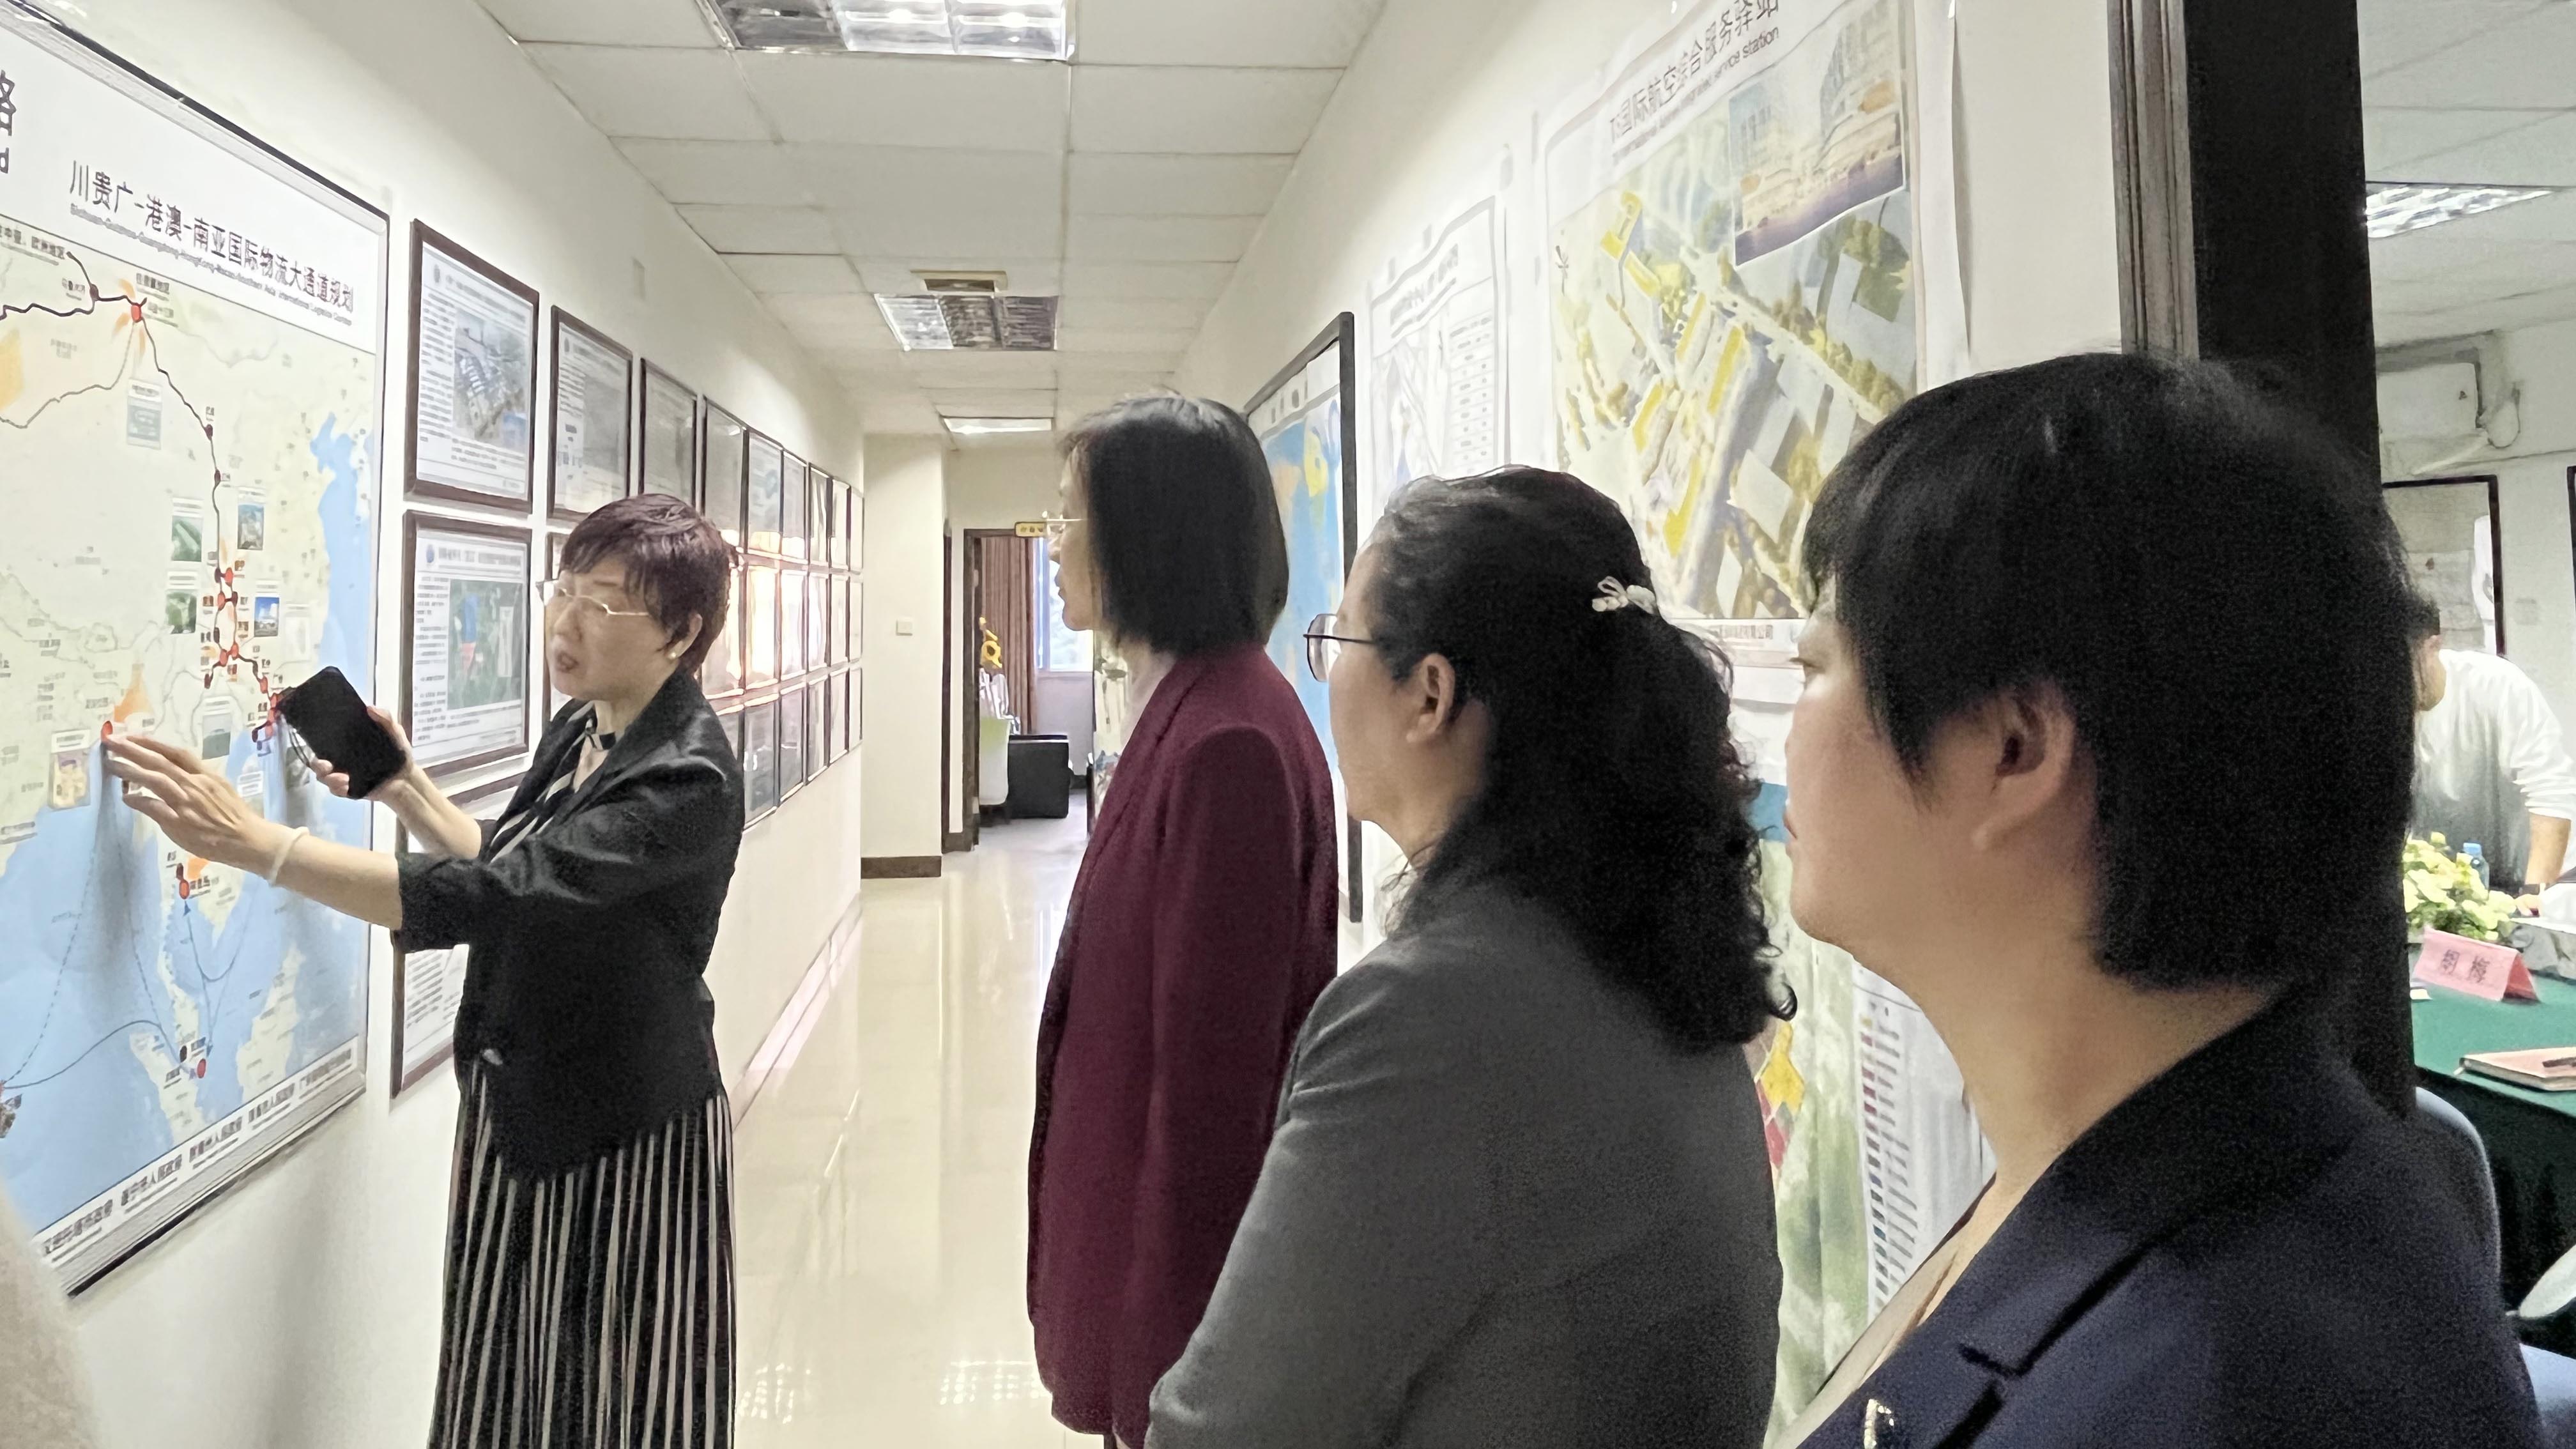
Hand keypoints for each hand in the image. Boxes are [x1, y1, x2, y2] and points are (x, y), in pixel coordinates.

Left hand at [104, 734, 288, 872]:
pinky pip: (155, 808)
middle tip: (112, 741)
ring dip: (131, 771)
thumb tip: (172, 773)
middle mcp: (195, 785)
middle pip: (161, 762)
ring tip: (112, 764)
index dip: (153, 743)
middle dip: (134, 750)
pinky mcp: (180, 823)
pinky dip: (139, 801)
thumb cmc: (235, 815)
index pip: (177, 753)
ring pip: (155, 780)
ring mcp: (187, 804)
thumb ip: (198, 779)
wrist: (249, 840)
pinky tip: (127, 797)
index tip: (133, 736)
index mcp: (206, 775)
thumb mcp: (221, 788)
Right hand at [310, 707, 421, 806]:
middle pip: (319, 762)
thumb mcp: (394, 732)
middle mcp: (341, 761)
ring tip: (343, 779)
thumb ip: (385, 718)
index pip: (325, 743)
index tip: (318, 739)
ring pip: (325, 778)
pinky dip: (339, 789)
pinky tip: (347, 786)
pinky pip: (336, 791)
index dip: (317, 741)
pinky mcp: (349, 790)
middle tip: (326, 765)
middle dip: (318, 764)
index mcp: (347, 745)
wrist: (408, 777)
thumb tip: (369, 708)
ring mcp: (343, 776)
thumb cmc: (398, 753)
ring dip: (330, 779)